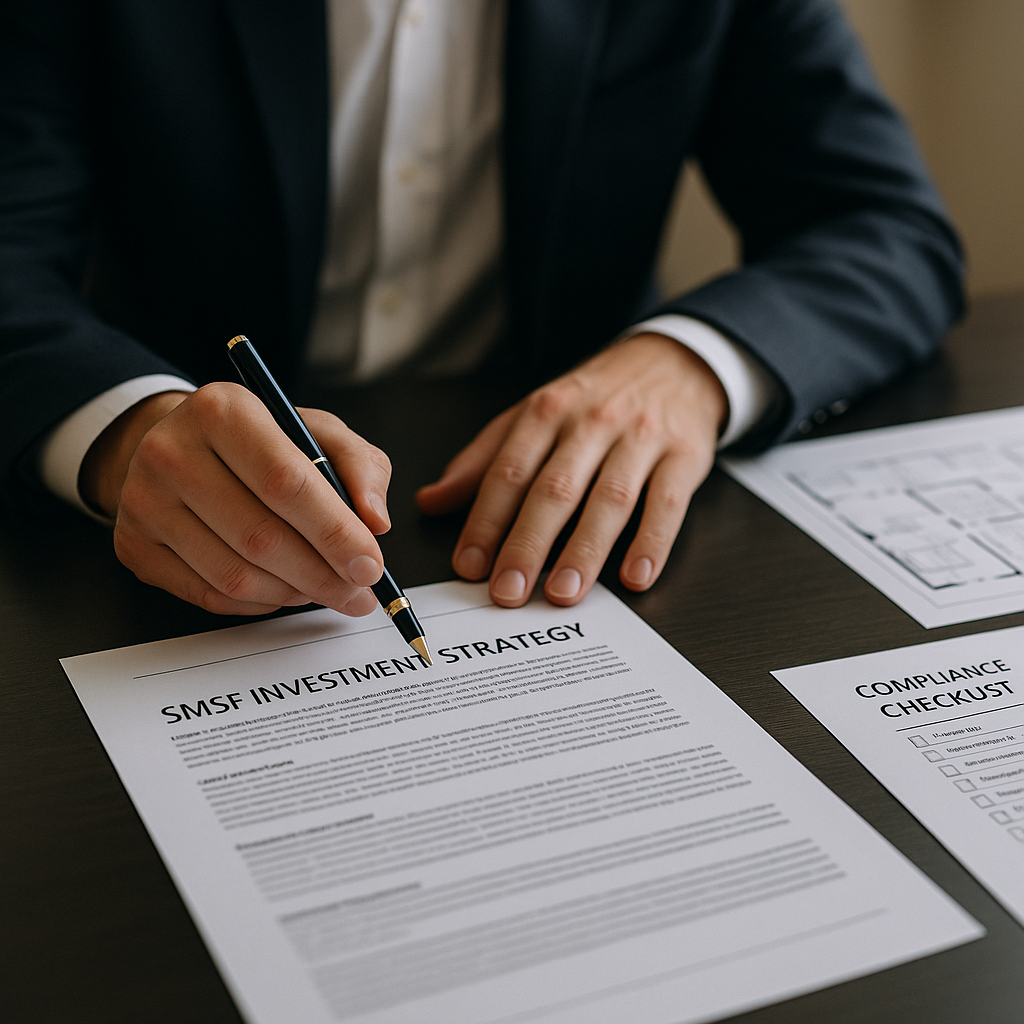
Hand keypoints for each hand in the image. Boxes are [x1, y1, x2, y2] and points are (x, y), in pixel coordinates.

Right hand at [79, 383, 392, 615]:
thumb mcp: (319, 432)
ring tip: (327, 590)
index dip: (335, 532)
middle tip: (360, 593)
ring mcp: (144, 502)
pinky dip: (260, 603)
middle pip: (261, 536)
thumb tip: (375, 521)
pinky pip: (209, 595)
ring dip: (295, 593)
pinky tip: (285, 590)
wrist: (181, 446)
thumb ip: (360, 467)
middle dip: (323, 575)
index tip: (370, 565)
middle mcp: (171, 451)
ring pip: (235, 575)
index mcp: (223, 410)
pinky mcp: (133, 546)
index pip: (285, 482)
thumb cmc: (261, 442)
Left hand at [416, 332, 726, 606]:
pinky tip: (636, 576)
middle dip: (527, 544)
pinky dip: (652, 542)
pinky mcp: (685, 456)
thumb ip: (483, 461)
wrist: (673, 363)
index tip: (469, 565)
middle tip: (508, 591)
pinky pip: (668, 503)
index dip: (486, 521)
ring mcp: (641, 439)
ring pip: (610, 500)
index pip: (508, 472)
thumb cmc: (594, 399)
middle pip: (555, 489)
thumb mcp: (533, 416)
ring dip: (584, 551)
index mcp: (546, 413)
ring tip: (562, 593)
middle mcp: (591, 423)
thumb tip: (430, 501)